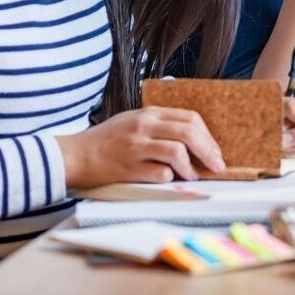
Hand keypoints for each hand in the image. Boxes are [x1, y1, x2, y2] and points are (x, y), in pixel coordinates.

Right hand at [56, 107, 224, 187]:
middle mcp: (144, 126)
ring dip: (192, 167)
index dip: (207, 135)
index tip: (215, 151)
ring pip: (177, 151)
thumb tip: (193, 139)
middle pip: (188, 132)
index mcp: (149, 114)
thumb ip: (160, 125)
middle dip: (209, 150)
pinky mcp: (130, 168)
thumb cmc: (108, 140)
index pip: (189, 118)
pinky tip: (173, 181)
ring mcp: (137, 146)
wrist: (77, 154)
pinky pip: (161, 172)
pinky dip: (172, 178)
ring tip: (193, 175)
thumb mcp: (134, 121)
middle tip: (217, 166)